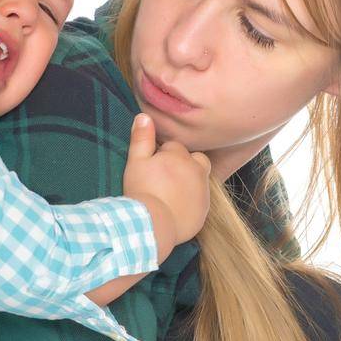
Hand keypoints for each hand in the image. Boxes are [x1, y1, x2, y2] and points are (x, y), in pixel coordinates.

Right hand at [122, 113, 212, 248]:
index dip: (161, 156)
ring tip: (170, 194)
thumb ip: (141, 138)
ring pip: (200, 179)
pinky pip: (200, 200)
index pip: (174, 147)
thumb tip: (144, 116)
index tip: (152, 168)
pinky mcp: (204, 211)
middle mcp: (197, 170)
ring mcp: (203, 191)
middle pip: (195, 159)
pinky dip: (191, 201)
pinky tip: (176, 208)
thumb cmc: (142, 192)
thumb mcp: (136, 162)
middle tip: (165, 178)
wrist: (153, 225)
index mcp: (180, 156)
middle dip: (184, 164)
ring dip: (189, 182)